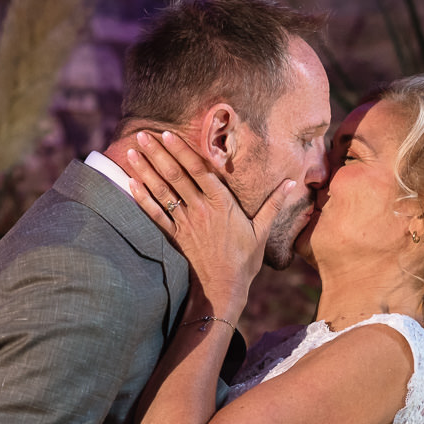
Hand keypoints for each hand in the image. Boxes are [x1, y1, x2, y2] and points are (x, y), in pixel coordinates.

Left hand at [126, 131, 300, 312]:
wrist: (224, 290)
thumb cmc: (245, 260)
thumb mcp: (262, 231)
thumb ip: (274, 204)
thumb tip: (292, 183)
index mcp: (222, 203)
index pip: (199, 170)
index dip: (183, 151)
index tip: (168, 134)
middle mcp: (200, 209)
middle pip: (176, 175)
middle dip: (157, 153)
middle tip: (141, 134)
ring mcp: (185, 223)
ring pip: (162, 191)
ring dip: (145, 170)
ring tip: (130, 151)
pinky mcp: (174, 237)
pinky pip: (155, 214)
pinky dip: (142, 198)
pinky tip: (130, 182)